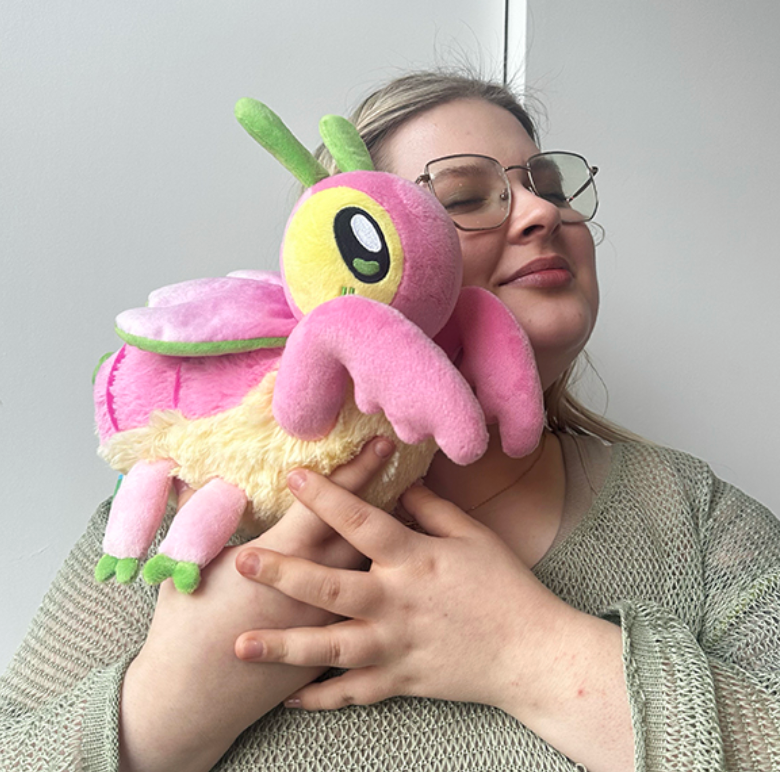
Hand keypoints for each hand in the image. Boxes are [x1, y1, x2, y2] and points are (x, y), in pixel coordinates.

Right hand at [118, 437, 394, 771]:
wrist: (191, 704)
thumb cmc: (183, 631)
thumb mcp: (186, 567)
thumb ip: (195, 517)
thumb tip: (187, 478)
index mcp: (279, 559)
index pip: (327, 505)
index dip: (355, 472)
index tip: (381, 446)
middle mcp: (313, 586)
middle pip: (359, 532)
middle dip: (382, 493)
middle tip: (404, 467)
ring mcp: (326, 620)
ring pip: (369, 571)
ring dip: (387, 540)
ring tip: (407, 511)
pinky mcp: (327, 648)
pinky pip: (363, 611)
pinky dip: (378, 585)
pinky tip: (391, 570)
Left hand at [234, 470, 634, 771]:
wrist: (532, 653)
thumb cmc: (506, 587)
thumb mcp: (474, 536)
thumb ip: (433, 509)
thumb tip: (401, 487)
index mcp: (414, 559)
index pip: (362, 521)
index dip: (326, 496)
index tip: (293, 476)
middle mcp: (397, 602)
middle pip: (331, 588)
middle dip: (284, 574)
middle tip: (242, 562)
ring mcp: (395, 646)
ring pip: (330, 649)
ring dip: (284, 646)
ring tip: (241, 645)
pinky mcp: (400, 680)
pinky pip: (353, 694)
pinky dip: (320, 699)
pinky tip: (287, 699)